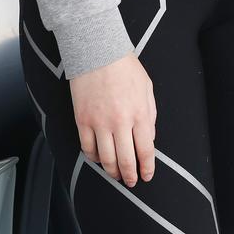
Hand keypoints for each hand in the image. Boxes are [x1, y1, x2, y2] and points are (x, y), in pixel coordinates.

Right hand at [69, 53, 155, 186]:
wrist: (98, 52)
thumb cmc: (125, 67)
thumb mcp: (147, 87)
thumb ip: (150, 114)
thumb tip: (150, 137)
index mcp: (140, 113)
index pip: (146, 150)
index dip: (147, 167)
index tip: (147, 175)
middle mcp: (120, 122)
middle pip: (126, 160)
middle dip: (130, 175)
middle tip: (132, 181)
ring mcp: (100, 123)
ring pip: (106, 159)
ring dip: (112, 172)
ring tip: (116, 175)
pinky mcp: (83, 120)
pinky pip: (87, 148)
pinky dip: (94, 158)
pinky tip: (99, 158)